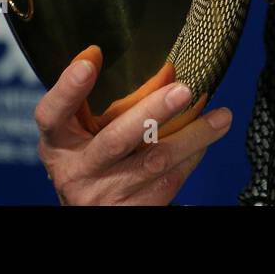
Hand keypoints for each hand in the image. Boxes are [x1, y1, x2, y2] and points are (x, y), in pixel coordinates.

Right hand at [35, 58, 233, 204]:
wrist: (89, 210)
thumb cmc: (90, 156)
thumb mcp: (87, 128)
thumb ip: (112, 98)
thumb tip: (165, 68)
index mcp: (58, 141)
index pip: (53, 113)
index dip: (69, 88)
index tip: (90, 61)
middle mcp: (77, 170)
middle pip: (115, 140)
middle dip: (152, 113)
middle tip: (183, 90)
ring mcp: (103, 195)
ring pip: (155, 163)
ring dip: (193, 137)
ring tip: (221, 117)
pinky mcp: (130, 212)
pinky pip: (169, 182)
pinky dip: (192, 156)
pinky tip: (206, 138)